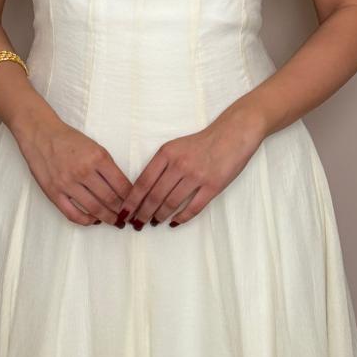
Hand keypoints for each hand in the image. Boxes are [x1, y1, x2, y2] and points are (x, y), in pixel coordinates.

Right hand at [13, 105, 132, 226]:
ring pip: (94, 209)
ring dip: (107, 218)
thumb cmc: (69, 139)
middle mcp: (83, 171)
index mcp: (97, 157)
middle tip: (128, 217)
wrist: (41, 134)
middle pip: (110, 199)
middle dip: (122, 211)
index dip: (131, 198)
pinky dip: (85, 221)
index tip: (136, 205)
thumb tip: (121, 188)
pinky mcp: (54, 193)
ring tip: (115, 222)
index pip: (121, 184)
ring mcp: (68, 184)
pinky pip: (72, 214)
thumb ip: (107, 166)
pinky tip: (93, 220)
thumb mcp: (95, 146)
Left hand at [122, 103, 266, 227]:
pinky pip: (193, 208)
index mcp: (167, 153)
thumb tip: (144, 188)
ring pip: (171, 203)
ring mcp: (197, 176)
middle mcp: (179, 164)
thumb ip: (161, 164)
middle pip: (154, 195)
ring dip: (160, 216)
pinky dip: (181, 218)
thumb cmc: (202, 141)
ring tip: (153, 222)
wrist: (232, 134)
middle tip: (136, 223)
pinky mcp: (213, 186)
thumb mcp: (176, 146)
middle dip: (142, 213)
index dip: (132, 200)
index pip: (143, 181)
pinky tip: (174, 222)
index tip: (124, 211)